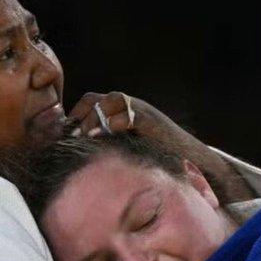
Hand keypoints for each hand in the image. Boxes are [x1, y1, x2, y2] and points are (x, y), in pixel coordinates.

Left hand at [69, 95, 254, 200]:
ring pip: (112, 100)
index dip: (75, 115)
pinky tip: (105, 136)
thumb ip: (110, 147)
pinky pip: (129, 114)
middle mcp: (132, 107)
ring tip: (86, 135)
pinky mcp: (153, 121)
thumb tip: (82, 159)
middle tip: (73, 135)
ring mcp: (143, 111)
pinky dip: (114, 123)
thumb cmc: (161, 162)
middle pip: (96, 97)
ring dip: (95, 117)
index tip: (66, 134)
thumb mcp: (130, 151)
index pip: (90, 101)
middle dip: (81, 114)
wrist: (195, 162)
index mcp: (122, 112)